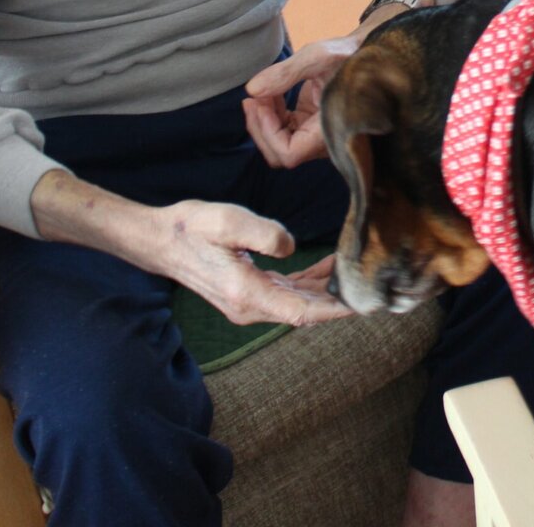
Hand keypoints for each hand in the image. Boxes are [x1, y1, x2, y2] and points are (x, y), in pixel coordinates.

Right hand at [153, 200, 353, 324]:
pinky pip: (286, 293)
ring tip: (353, 273)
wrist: (161, 240)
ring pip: (297, 303)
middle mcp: (250, 306)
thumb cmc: (193, 228)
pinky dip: (308, 284)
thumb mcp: (230, 221)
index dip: (334, 310)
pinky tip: (324, 268)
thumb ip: (266, 234)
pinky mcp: (248, 293)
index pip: (302, 312)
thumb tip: (292, 248)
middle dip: (338, 303)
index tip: (362, 305)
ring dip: (325, 292)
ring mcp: (249, 303)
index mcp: (247, 294)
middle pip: (305, 311)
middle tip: (371, 290)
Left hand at [243, 35, 361, 167]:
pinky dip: (270, 114)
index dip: (269, 133)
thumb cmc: (351, 54)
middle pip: (280, 154)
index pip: (289, 153)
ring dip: (262, 121)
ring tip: (259, 93)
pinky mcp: (310, 125)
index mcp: (333, 130)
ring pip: (278, 145)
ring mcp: (317, 135)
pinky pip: (283, 131)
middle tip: (252, 98)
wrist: (367, 53)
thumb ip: (285, 73)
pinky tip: (270, 92)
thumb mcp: (319, 56)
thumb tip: (252, 90)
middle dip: (260, 128)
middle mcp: (326, 140)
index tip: (262, 102)